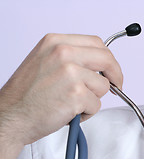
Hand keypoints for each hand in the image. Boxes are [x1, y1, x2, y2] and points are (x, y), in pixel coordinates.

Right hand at [0, 33, 122, 146]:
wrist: (11, 116)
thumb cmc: (27, 95)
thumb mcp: (46, 62)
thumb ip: (72, 58)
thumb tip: (100, 66)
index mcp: (56, 42)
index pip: (97, 43)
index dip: (109, 59)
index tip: (111, 71)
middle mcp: (63, 53)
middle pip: (107, 59)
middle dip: (116, 75)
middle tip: (117, 87)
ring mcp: (70, 73)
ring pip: (103, 86)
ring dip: (93, 99)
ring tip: (72, 104)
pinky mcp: (76, 94)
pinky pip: (97, 105)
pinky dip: (87, 113)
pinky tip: (69, 113)